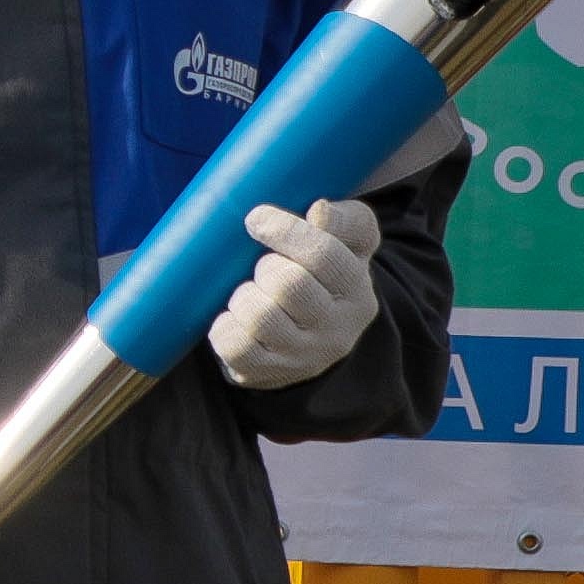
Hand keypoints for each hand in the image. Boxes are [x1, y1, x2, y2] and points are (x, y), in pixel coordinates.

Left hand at [207, 195, 382, 388]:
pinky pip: (234, 346)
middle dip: (266, 267)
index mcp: (357, 292)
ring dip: (244, 296)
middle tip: (264, 267)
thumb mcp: (349, 247)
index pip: (325, 256)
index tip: (256, 217)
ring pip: (259, 315)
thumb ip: (347, 222)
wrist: (310, 342)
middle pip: (288, 284)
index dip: (286, 231)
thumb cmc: (324, 278)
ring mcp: (301, 356)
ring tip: (251, 294)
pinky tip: (234, 318)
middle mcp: (336, 329)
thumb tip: (321, 209)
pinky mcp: (266, 373)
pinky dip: (225, 326)